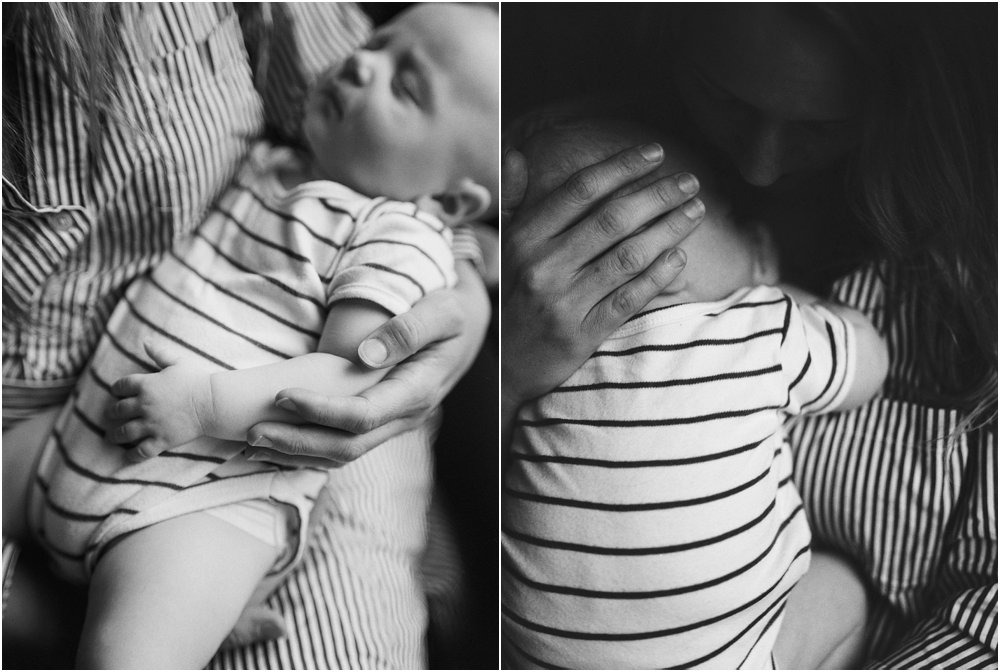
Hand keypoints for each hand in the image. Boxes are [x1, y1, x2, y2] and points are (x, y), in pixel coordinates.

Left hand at [107, 343, 213, 460]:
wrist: (213, 402)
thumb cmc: (197, 380)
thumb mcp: (177, 362)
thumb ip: (159, 353)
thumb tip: (146, 341)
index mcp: (146, 385)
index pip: (121, 386)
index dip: (116, 389)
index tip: (115, 392)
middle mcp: (144, 405)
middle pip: (118, 410)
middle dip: (112, 413)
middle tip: (110, 415)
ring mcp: (151, 424)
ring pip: (124, 432)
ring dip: (115, 435)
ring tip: (111, 437)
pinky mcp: (161, 440)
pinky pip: (141, 451)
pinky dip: (132, 455)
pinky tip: (128, 455)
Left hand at [244, 263, 489, 467]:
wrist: (468, 329)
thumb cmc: (452, 313)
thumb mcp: (441, 310)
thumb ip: (407, 330)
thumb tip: (365, 356)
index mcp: (417, 391)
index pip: (362, 416)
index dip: (319, 410)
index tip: (281, 396)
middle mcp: (406, 416)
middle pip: (347, 446)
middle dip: (298, 442)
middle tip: (252, 431)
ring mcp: (394, 424)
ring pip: (344, 455)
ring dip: (298, 453)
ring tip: (254, 443)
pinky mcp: (383, 422)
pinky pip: (345, 447)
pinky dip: (309, 450)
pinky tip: (279, 443)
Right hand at [501, 143, 702, 407]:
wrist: (502, 367)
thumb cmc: (509, 297)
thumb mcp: (500, 247)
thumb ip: (511, 200)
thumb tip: (515, 153)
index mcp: (524, 238)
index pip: (581, 190)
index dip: (622, 166)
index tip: (656, 151)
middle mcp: (543, 267)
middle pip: (612, 219)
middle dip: (657, 194)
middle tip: (690, 180)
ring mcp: (564, 302)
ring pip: (628, 256)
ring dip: (668, 229)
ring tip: (696, 210)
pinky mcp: (582, 334)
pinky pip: (629, 298)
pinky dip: (658, 275)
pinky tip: (681, 256)